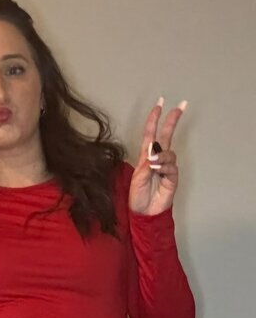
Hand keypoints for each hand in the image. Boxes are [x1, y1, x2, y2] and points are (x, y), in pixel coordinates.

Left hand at [128, 98, 187, 215]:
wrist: (144, 213)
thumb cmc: (137, 196)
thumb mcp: (137, 178)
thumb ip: (145, 164)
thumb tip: (154, 151)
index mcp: (146, 156)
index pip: (151, 133)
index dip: (154, 119)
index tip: (159, 104)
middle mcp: (157, 159)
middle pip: (167, 135)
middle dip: (173, 120)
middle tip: (181, 106)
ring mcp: (166, 168)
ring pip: (169, 153)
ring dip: (162, 156)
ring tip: (153, 165)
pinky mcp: (172, 178)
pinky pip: (172, 167)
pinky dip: (165, 167)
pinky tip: (158, 171)